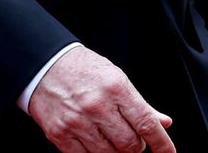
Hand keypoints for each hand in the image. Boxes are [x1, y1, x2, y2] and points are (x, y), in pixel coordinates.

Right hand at [28, 45, 174, 152]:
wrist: (44, 64)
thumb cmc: (83, 70)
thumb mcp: (116, 78)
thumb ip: (141, 104)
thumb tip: (164, 123)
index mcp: (116, 88)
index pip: (147, 124)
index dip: (162, 144)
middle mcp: (97, 106)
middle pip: (130, 145)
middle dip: (137, 147)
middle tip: (132, 139)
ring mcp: (77, 122)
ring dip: (117, 152)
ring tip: (112, 139)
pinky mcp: (60, 134)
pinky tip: (96, 144)